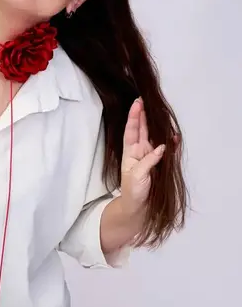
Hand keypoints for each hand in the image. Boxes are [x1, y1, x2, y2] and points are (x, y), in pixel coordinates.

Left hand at [120, 97, 164, 212]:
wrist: (138, 207)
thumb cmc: (132, 191)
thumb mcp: (137, 176)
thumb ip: (148, 161)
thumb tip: (162, 147)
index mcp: (130, 152)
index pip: (132, 131)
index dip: (134, 117)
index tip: (137, 103)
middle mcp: (140, 151)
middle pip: (142, 130)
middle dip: (144, 115)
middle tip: (146, 100)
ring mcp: (150, 157)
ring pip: (155, 137)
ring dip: (158, 126)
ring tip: (161, 113)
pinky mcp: (160, 164)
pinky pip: (168, 151)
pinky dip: (172, 144)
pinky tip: (175, 136)